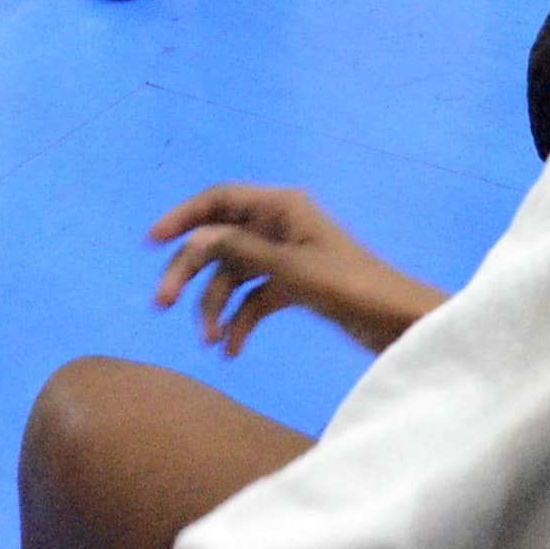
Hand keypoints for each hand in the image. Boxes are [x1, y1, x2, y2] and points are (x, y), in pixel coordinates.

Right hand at [148, 182, 446, 357]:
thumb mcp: (289, 269)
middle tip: (164, 304)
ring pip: (233, 275)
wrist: (396, 322)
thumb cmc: (349, 287)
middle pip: (219, 240)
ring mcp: (286, 256)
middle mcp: (280, 225)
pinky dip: (240, 321)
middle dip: (192, 272)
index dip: (183, 217)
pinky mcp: (294, 286)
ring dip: (216, 306)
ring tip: (211, 341)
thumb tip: (197, 239)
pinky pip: (253, 298)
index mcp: (281, 207)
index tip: (153, 242)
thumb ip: (240, 250)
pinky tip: (233, 350)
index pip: (219, 199)